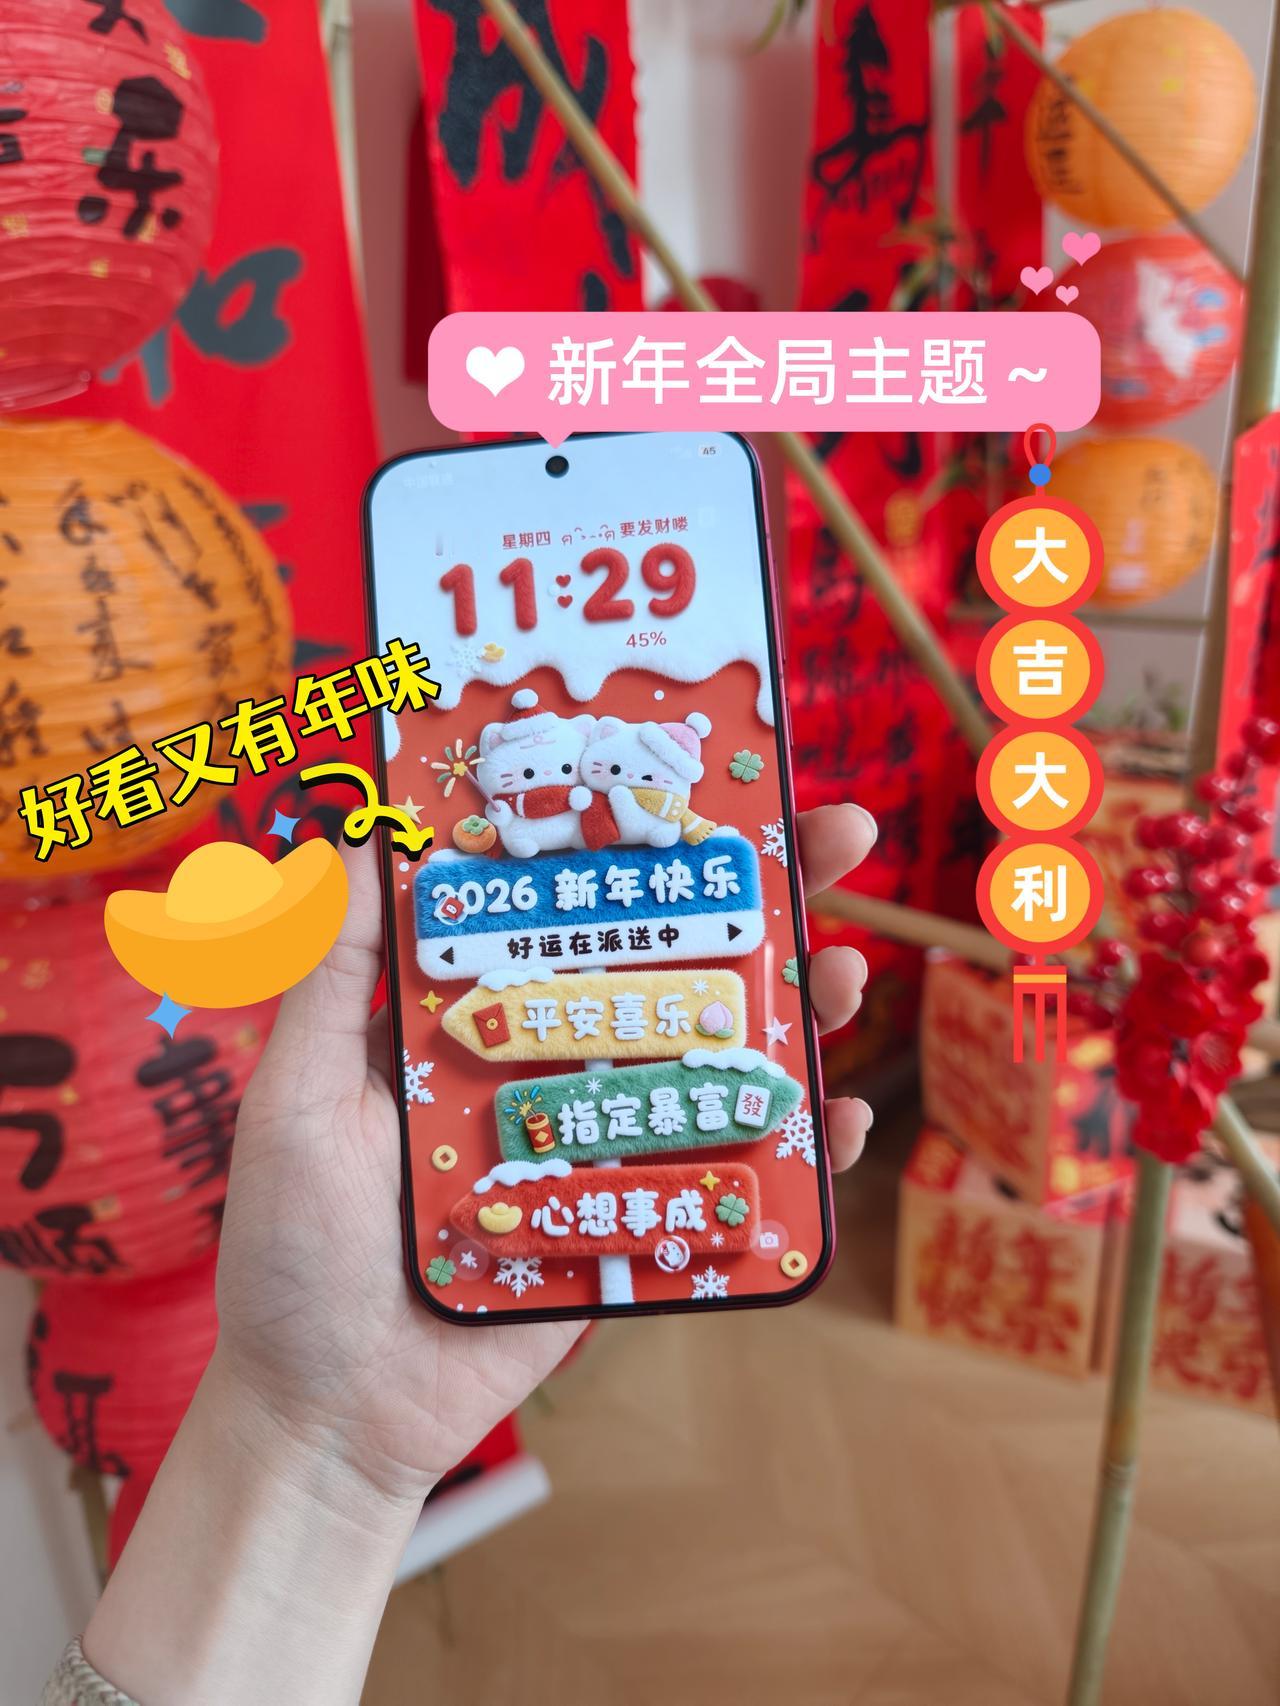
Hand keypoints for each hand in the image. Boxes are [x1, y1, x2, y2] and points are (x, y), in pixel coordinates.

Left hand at [215, 802, 876, 1506]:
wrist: (332, 1419)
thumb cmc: (296, 1252)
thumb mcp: (300, 1095)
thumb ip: (332, 977)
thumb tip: (360, 837)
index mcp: (473, 1013)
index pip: (570, 899)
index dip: (638, 833)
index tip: (703, 769)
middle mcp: (548, 1062)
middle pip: (667, 959)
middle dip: (759, 894)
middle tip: (835, 833)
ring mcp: (600, 1141)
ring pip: (716, 1055)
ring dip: (797, 1006)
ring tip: (848, 965)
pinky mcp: (632, 1224)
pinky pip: (728, 1177)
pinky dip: (793, 1151)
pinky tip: (837, 1118)